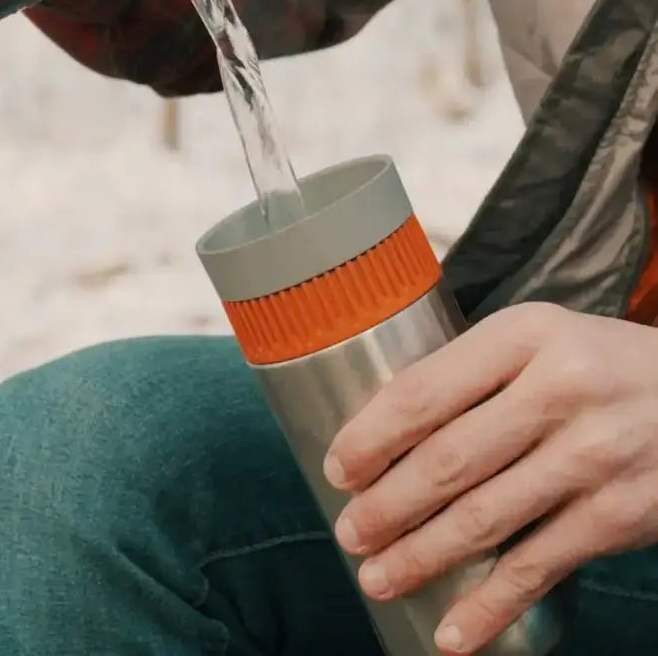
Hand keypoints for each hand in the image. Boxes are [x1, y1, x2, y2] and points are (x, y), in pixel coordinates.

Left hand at [324, 302, 657, 653]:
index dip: (372, 436)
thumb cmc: (594, 364)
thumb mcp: (534, 340)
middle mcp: (559, 390)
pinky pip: (539, 567)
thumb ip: (469, 374)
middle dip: (387, 505)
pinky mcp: (620, 514)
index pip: (426, 390)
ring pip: (484, 518)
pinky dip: (489, 605)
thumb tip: (382, 429)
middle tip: (349, 532)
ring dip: (420, 556)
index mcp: (523, 335)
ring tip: (376, 576)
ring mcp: (593, 455)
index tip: (340, 468)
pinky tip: (452, 631)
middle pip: (449, 459)